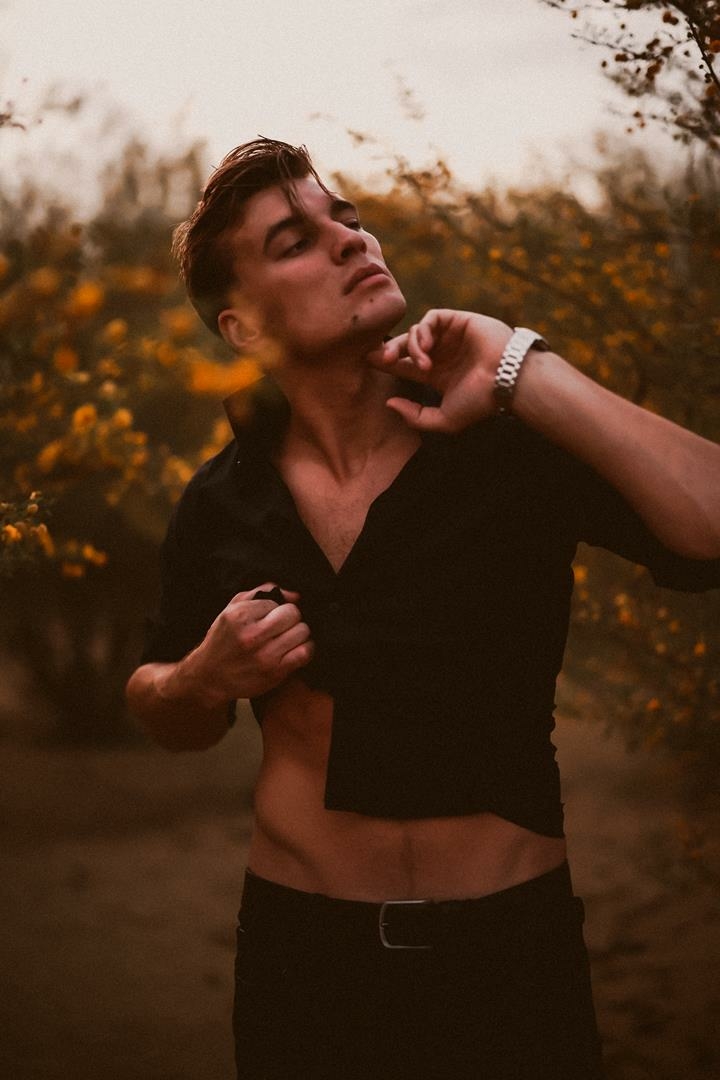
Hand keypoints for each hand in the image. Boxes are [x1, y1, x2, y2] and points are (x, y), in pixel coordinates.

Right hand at [176, 582, 313, 706]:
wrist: (210, 677)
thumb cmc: (224, 640)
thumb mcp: (232, 609)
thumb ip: (261, 593)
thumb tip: (295, 595)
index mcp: (239, 615)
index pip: (277, 602)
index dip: (275, 609)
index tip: (269, 618)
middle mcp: (251, 635)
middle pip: (293, 614)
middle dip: (290, 619)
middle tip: (283, 627)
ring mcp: (264, 655)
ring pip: (302, 632)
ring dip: (299, 634)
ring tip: (288, 638)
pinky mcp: (275, 672)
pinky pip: (305, 653)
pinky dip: (306, 649)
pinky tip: (296, 649)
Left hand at [368, 309, 512, 432]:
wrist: (507, 380)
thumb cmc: (480, 402)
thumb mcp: (444, 420)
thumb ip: (416, 418)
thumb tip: (389, 404)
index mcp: (437, 375)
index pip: (404, 366)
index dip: (385, 363)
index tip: (367, 362)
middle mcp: (441, 354)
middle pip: (404, 346)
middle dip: (389, 351)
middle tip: (378, 359)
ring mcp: (449, 336)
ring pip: (415, 332)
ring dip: (410, 347)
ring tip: (422, 365)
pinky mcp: (457, 320)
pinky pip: (430, 319)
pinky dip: (422, 331)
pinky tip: (426, 348)